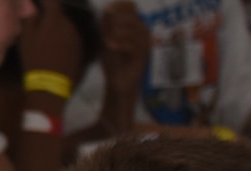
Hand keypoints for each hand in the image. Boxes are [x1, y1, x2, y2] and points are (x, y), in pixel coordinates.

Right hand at [16, 0, 82, 81]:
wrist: (51, 86)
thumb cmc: (35, 61)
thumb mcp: (25, 41)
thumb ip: (30, 21)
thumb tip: (34, 10)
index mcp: (54, 20)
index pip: (52, 2)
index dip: (46, 1)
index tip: (40, 3)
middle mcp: (69, 24)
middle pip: (60, 15)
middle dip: (51, 17)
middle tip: (41, 25)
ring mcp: (76, 36)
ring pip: (66, 26)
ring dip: (58, 29)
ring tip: (48, 39)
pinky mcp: (80, 48)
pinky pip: (70, 38)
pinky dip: (64, 39)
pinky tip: (56, 49)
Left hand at [97, 2, 149, 129]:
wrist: (118, 84)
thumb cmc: (113, 63)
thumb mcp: (106, 41)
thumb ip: (106, 26)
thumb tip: (106, 9)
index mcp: (135, 26)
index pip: (131, 6)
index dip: (119, 6)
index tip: (106, 11)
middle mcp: (143, 32)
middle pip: (133, 15)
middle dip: (117, 20)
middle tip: (105, 29)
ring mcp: (145, 44)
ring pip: (136, 28)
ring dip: (119, 31)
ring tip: (107, 40)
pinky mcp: (143, 57)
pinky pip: (135, 45)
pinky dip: (122, 44)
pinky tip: (111, 46)